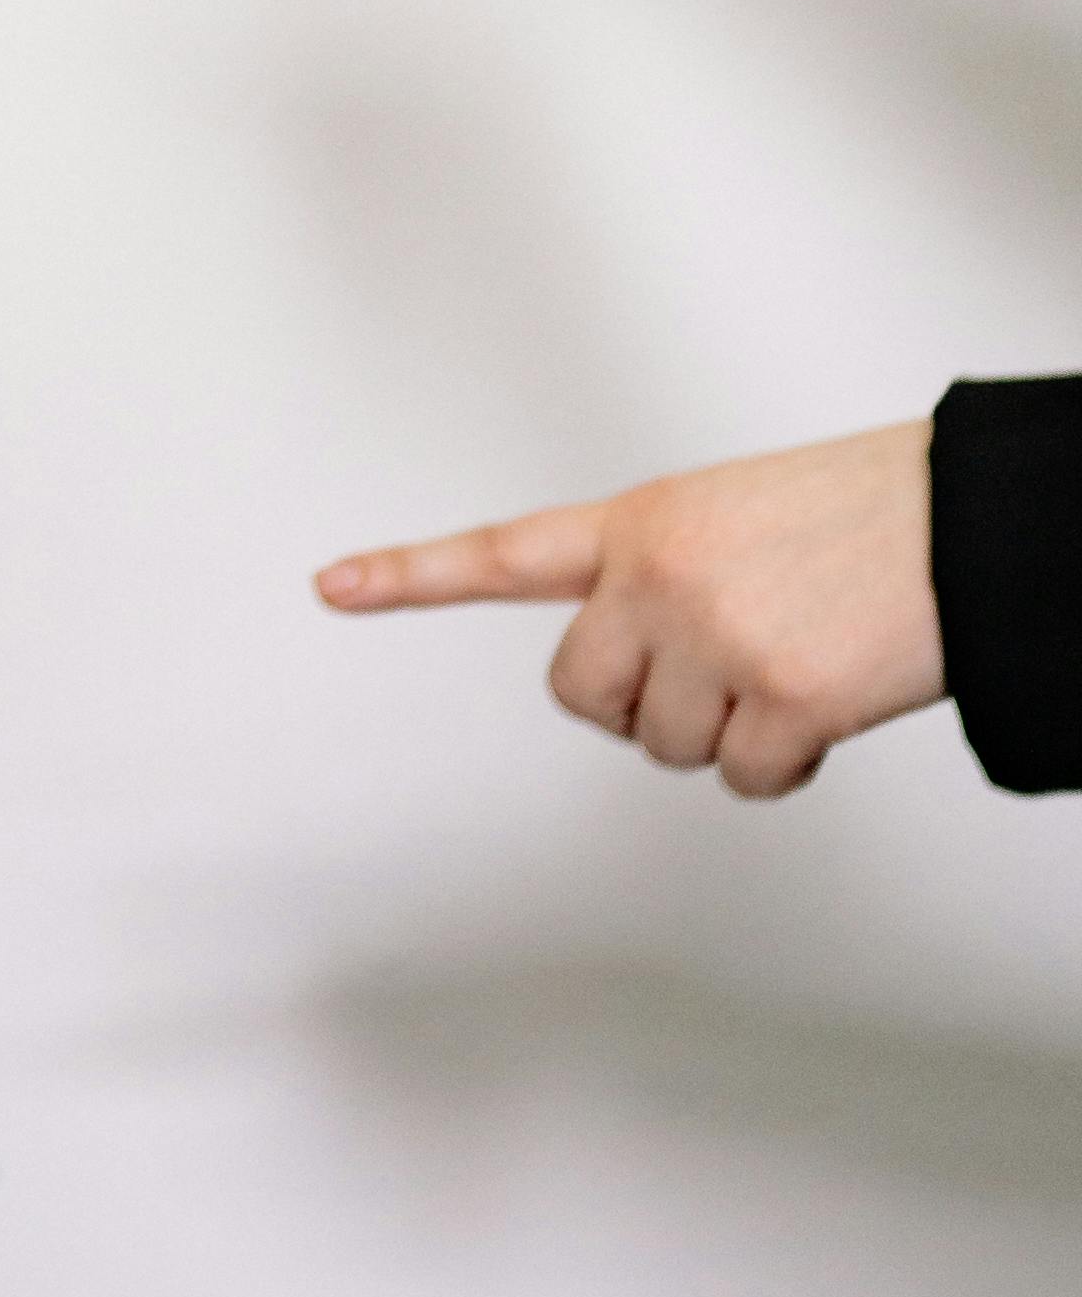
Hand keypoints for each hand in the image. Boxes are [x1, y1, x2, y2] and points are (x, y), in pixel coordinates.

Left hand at [316, 420, 940, 796]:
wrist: (965, 521)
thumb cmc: (862, 516)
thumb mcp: (732, 515)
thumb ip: (664, 575)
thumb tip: (647, 669)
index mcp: (641, 522)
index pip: (505, 552)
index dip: (413, 575)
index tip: (332, 585)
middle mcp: (657, 579)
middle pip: (585, 696)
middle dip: (639, 705)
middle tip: (715, 670)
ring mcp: (714, 640)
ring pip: (667, 747)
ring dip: (728, 734)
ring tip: (794, 664)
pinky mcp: (780, 700)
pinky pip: (746, 780)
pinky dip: (786, 765)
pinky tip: (828, 705)